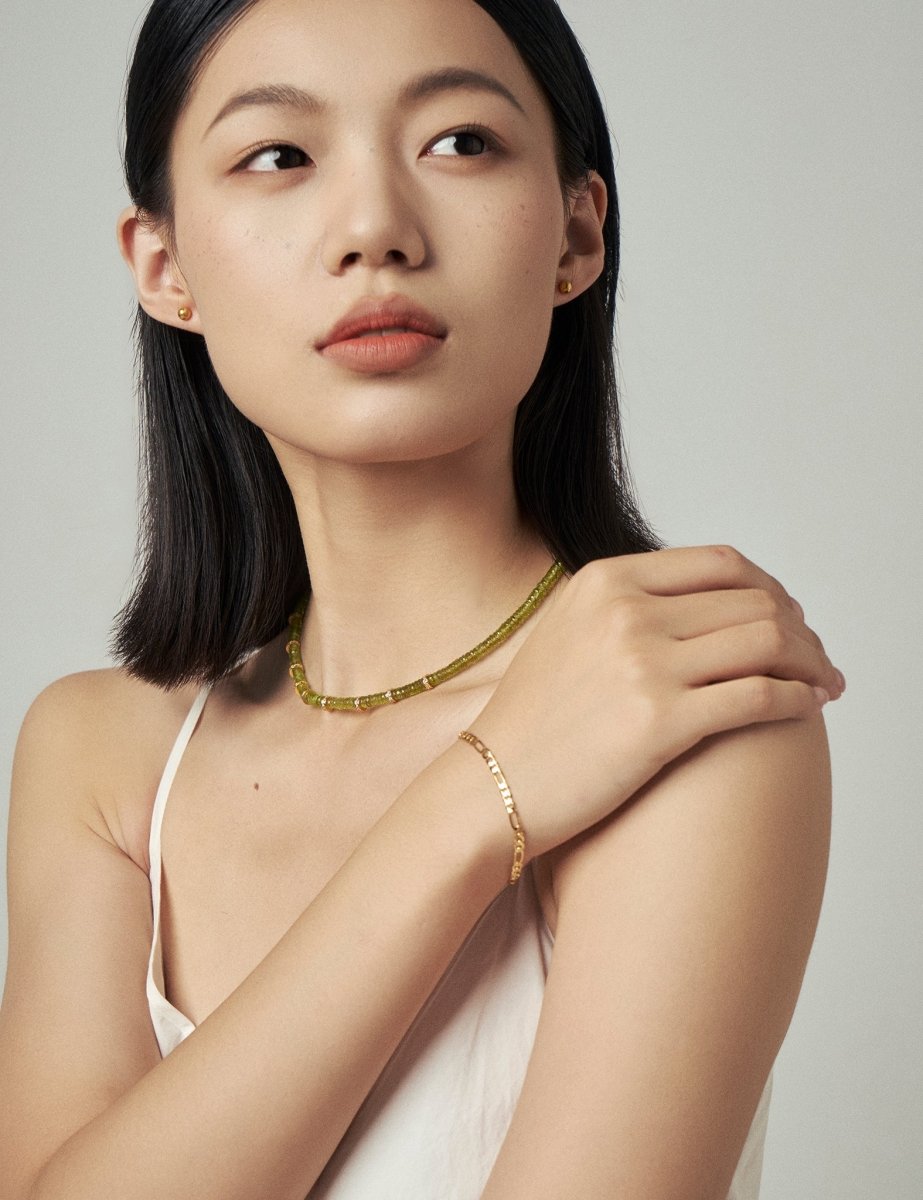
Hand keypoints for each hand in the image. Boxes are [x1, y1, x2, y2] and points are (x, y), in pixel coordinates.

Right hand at [471, 545, 842, 857]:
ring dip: (811, 661)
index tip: (788, 616)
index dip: (769, 586)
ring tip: (824, 683)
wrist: (492, 786)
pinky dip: (798, 698)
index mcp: (604, 580)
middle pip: (753, 599)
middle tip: (817, 657)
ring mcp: (643, 665)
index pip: (719, 562)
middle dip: (800, 628)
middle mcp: (626, 612)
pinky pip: (760, 695)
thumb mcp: (568, 633)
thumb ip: (626, 606)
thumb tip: (702, 605)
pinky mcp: (660, 723)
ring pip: (767, 641)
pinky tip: (808, 707)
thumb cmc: (532, 722)